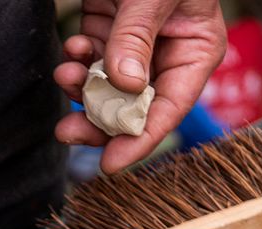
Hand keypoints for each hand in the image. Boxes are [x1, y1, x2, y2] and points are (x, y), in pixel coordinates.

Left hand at [54, 0, 226, 172]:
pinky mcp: (109, 31)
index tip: (109, 164)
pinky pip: (90, 62)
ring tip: (66, 77)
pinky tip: (72, 50)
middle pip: (131, 108)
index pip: (168, 108)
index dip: (139, 139)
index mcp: (194, 48)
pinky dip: (77, 62)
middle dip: (97, 121)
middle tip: (67, 133)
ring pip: (105, 89)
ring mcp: (136, 45)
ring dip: (81, 90)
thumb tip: (123, 86)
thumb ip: (136, 37)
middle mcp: (166, 54)